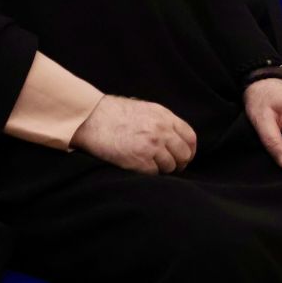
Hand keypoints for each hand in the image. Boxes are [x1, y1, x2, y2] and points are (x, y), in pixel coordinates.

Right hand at [70, 96, 197, 174]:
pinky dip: (148, 172)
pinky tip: (137, 164)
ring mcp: (152, 146)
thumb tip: (175, 138)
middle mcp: (162, 131)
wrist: (91, 118)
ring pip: (170, 167)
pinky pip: (155, 173)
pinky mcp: (140, 161)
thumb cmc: (114, 113)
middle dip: (178, 162)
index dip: (188, 150)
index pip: (190, 138)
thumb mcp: (144, 108)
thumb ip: (162, 121)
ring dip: (161, 168)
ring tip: (147, 162)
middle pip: (184, 155)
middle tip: (167, 165)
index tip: (183, 157)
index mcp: (164, 116)